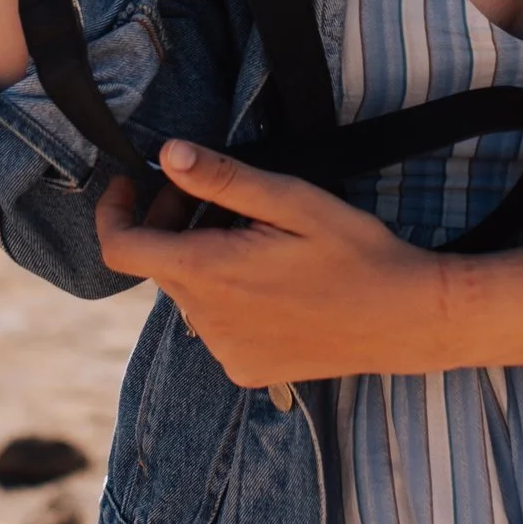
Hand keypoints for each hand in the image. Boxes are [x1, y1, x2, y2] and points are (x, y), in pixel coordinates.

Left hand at [95, 142, 454, 386]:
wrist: (408, 321)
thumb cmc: (357, 253)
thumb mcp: (293, 201)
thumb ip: (224, 180)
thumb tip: (168, 154)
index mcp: (210, 273)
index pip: (122, 248)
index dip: (114, 211)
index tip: (131, 182)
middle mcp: (206, 320)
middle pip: (161, 264)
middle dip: (175, 223)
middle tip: (224, 199)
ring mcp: (224, 351)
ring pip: (190, 293)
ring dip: (205, 260)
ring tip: (260, 240)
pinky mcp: (245, 369)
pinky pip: (216, 326)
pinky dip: (228, 298)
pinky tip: (275, 283)